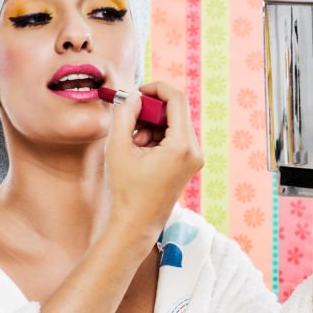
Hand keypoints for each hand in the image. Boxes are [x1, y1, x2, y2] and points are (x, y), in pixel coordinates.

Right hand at [104, 81, 202, 235]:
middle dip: (151, 111)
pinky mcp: (189, 164)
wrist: (136, 224)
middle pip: (176, 111)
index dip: (157, 89)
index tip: (137, 92)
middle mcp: (194, 151)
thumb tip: (135, 97)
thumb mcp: (118, 148)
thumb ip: (125, 115)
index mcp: (182, 146)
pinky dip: (157, 136)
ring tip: (133, 143)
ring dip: (152, 125)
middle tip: (130, 121)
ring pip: (175, 124)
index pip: (177, 100)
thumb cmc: (126, 190)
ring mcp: (194, 158)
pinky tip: (141, 151)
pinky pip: (175, 137)